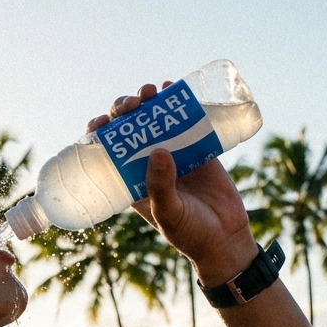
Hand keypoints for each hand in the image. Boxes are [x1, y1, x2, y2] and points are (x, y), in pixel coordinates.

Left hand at [87, 83, 257, 285]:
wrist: (225, 238)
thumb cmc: (189, 233)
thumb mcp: (168, 213)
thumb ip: (160, 187)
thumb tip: (157, 151)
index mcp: (130, 180)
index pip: (107, 151)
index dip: (100, 133)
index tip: (102, 122)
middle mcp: (147, 164)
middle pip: (130, 128)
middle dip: (126, 110)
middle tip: (134, 103)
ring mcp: (173, 153)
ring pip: (155, 120)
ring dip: (149, 101)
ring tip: (151, 92)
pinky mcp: (198, 148)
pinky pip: (186, 120)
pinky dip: (178, 103)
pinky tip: (172, 88)